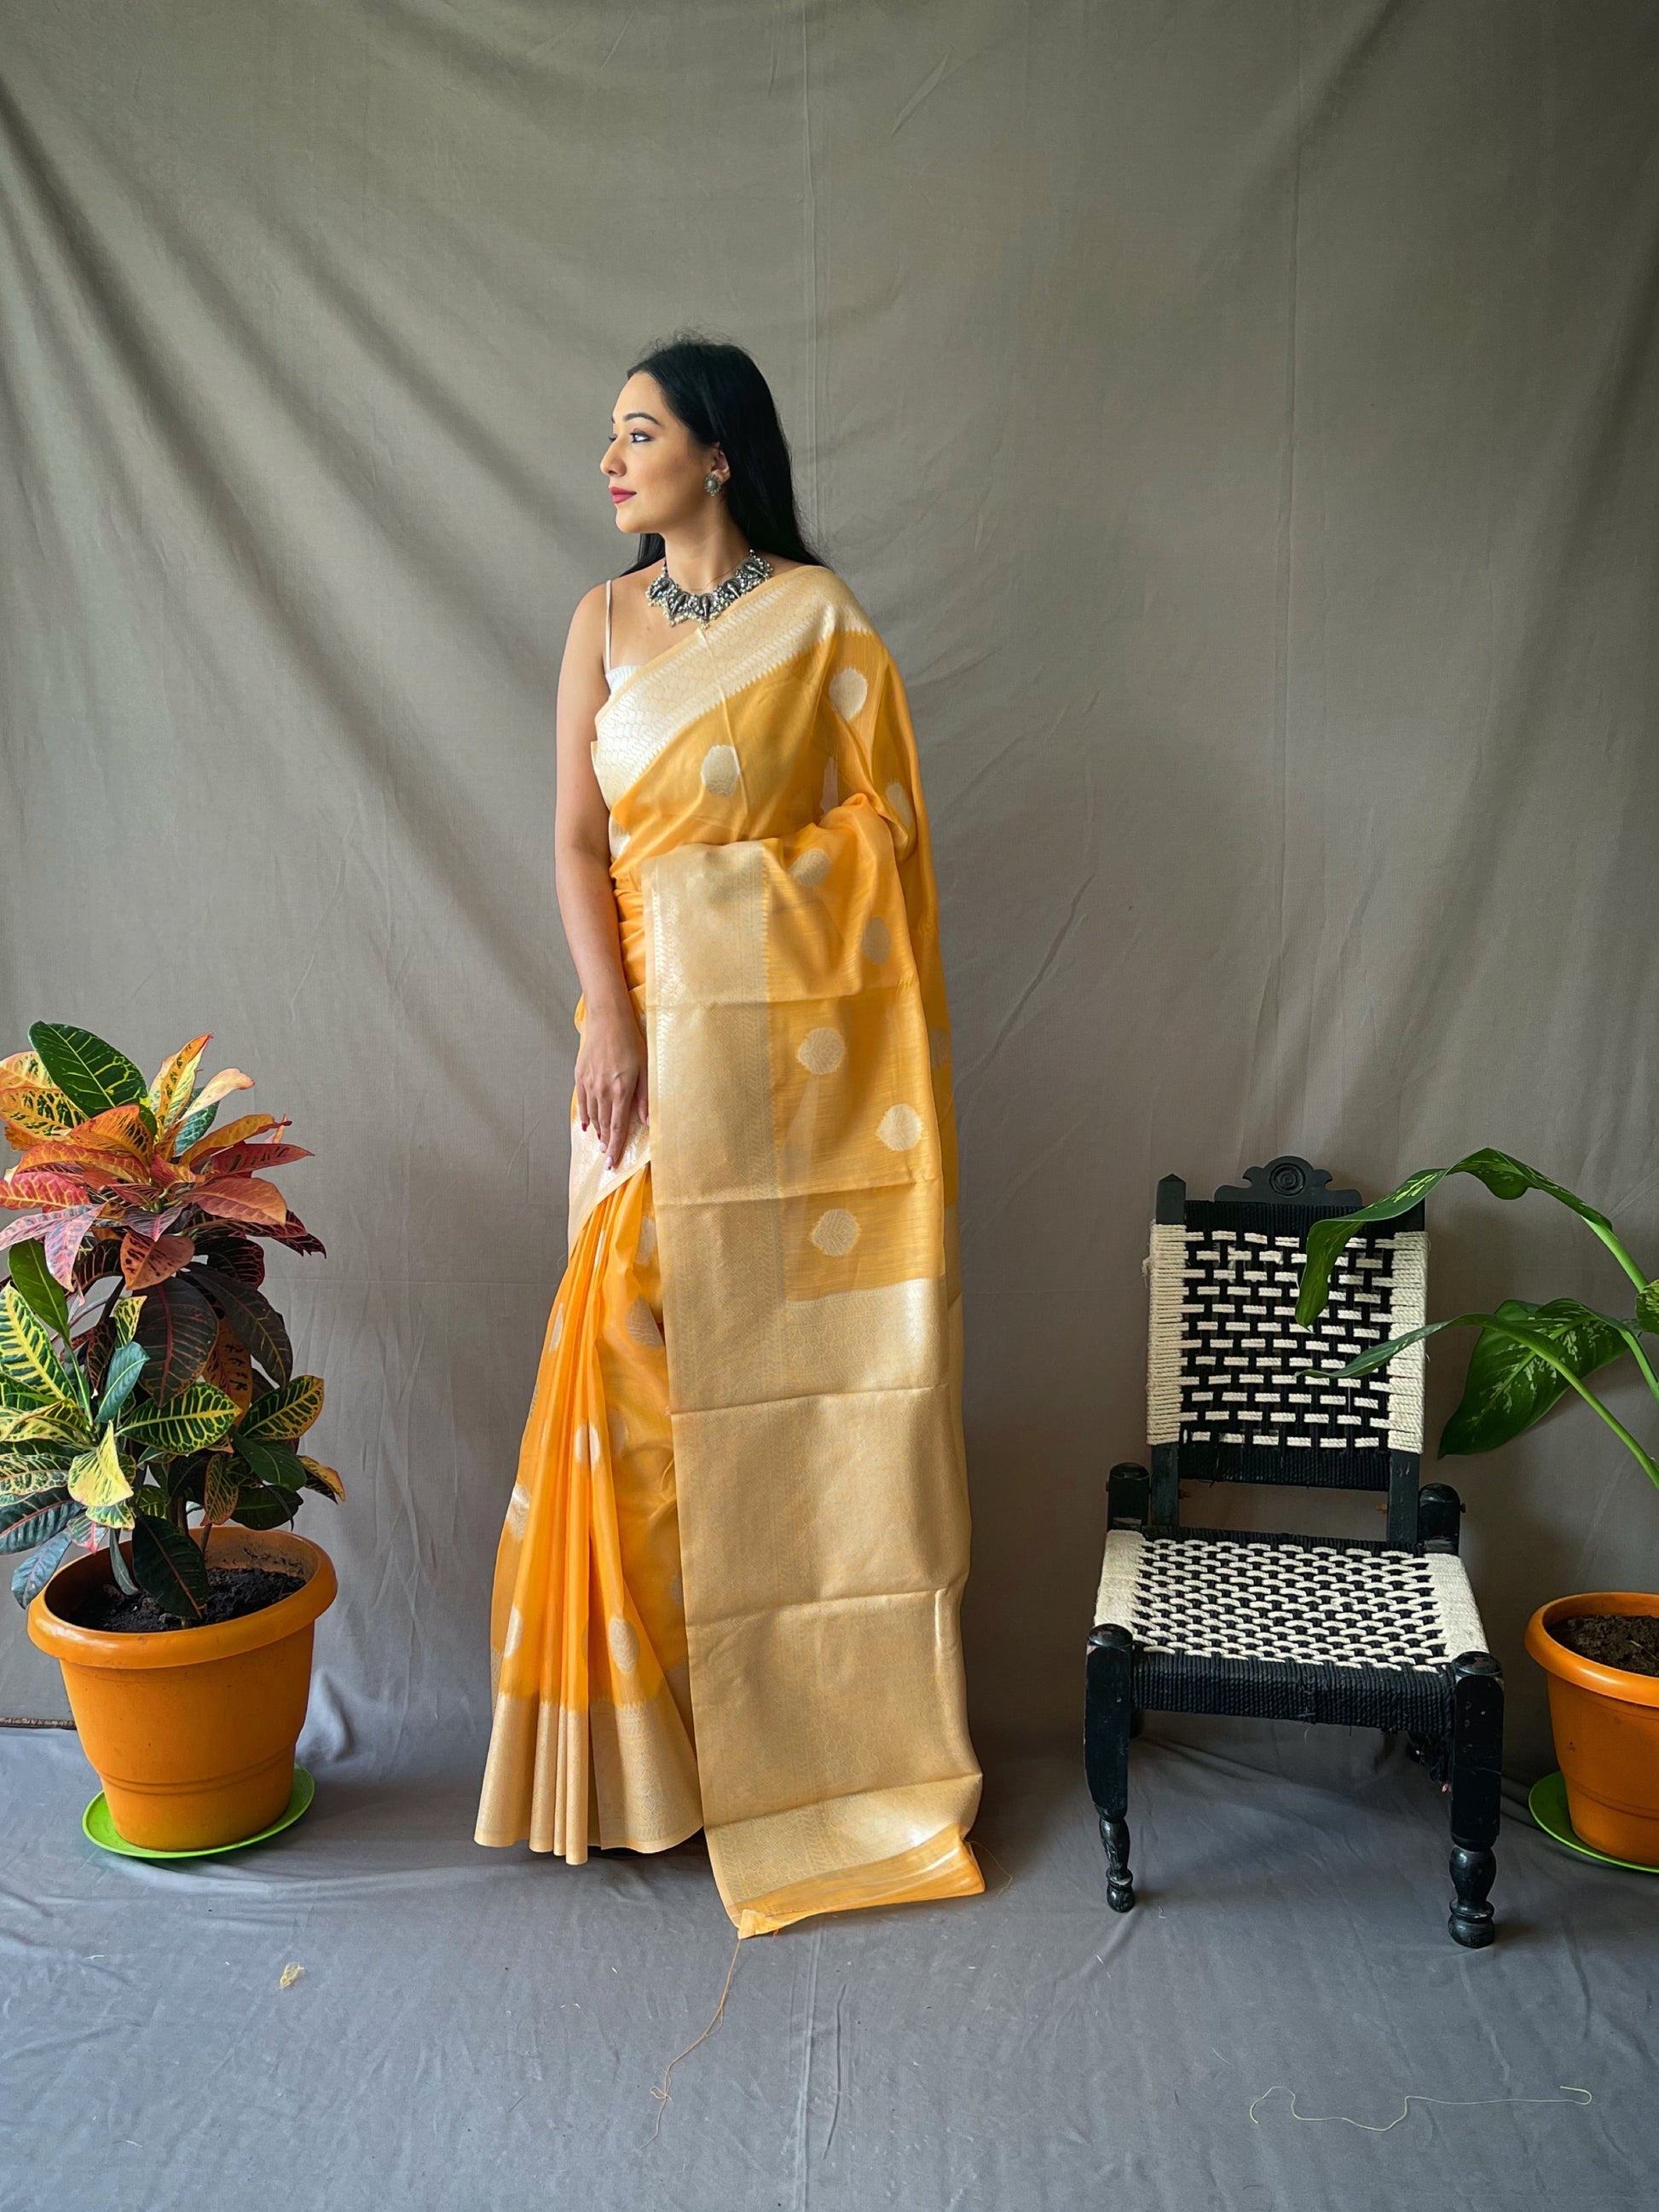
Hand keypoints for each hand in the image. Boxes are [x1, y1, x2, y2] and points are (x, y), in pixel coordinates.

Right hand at [576, 1001, 647, 1168]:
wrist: (608, 1021)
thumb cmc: (631, 1042)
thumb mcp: (645, 1069)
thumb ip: (644, 1098)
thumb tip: (646, 1121)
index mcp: (620, 1092)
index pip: (617, 1128)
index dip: (616, 1148)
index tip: (612, 1164)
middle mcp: (602, 1091)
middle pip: (603, 1125)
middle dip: (606, 1143)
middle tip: (608, 1157)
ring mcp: (589, 1084)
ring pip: (592, 1115)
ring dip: (597, 1131)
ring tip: (601, 1142)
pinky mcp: (580, 1076)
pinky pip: (581, 1103)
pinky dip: (584, 1116)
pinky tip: (586, 1125)